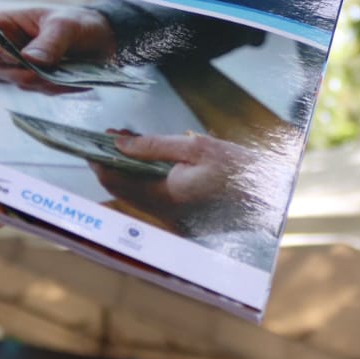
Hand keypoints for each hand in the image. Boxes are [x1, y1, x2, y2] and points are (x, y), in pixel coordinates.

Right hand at [0, 6, 116, 92]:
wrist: (102, 38)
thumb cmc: (77, 22)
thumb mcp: (65, 25)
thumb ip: (49, 42)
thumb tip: (30, 61)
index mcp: (3, 25)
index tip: (10, 53)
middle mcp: (5, 48)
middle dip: (18, 70)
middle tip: (44, 69)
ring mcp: (19, 68)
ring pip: (17, 82)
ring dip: (42, 80)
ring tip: (67, 73)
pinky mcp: (37, 82)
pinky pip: (40, 91)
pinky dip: (56, 87)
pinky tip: (74, 81)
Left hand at [90, 131, 279, 233]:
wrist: (269, 196)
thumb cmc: (238, 168)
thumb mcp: (197, 147)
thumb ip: (154, 146)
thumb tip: (118, 143)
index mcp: (165, 196)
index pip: (115, 180)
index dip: (98, 159)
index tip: (90, 140)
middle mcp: (164, 215)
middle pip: (120, 189)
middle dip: (110, 162)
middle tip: (107, 137)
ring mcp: (171, 220)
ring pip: (133, 194)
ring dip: (125, 170)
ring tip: (125, 143)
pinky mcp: (180, 220)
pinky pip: (150, 199)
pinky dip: (142, 179)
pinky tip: (146, 161)